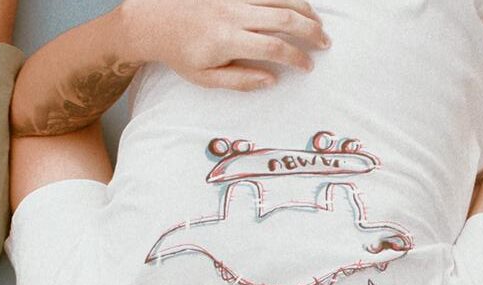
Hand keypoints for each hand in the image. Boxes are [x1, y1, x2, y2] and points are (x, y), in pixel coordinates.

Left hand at [119, 0, 328, 89]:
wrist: (156, 22)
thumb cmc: (181, 54)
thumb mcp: (206, 78)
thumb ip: (241, 80)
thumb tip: (272, 80)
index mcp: (227, 40)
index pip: (273, 47)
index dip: (296, 56)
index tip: (308, 66)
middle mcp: (234, 14)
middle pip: (283, 18)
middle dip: (310, 30)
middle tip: (325, 43)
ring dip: (304, 11)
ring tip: (318, 24)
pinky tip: (300, 7)